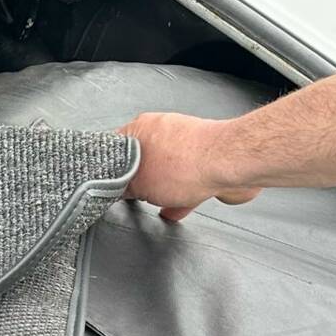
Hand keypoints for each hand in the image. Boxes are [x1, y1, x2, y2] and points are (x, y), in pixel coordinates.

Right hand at [118, 111, 263, 220]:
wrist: (229, 163)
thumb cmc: (184, 165)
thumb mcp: (138, 186)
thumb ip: (122, 189)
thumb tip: (116, 192)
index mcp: (139, 127)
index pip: (113, 149)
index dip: (108, 170)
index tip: (106, 186)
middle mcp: (162, 129)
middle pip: (141, 160)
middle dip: (138, 180)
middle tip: (132, 196)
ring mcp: (185, 141)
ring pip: (165, 169)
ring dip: (161, 187)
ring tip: (156, 203)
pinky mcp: (205, 154)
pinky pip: (187, 176)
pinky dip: (181, 192)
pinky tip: (178, 208)